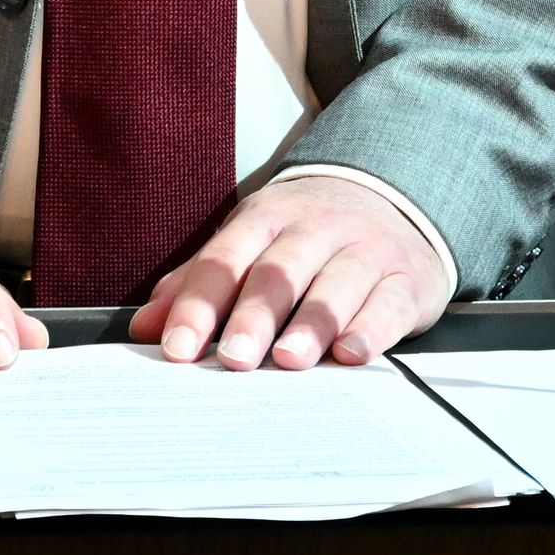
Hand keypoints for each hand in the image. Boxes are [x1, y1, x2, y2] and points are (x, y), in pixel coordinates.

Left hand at [131, 175, 450, 370]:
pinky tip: (351, 353)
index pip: (226, 259)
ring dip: (311, 324)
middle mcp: (317, 228)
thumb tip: (146, 327)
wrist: (392, 196)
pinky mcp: (408, 279)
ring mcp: (366, 250)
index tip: (177, 348)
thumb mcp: (251, 243)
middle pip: (280, 271)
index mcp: (267, 217)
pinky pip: (390, 302)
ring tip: (289, 359)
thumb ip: (199, 283)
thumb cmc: (307, 235)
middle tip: (233, 358)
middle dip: (254, 316)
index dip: (199, 304)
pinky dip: (371, 329)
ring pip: (337, 286)